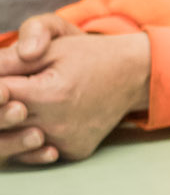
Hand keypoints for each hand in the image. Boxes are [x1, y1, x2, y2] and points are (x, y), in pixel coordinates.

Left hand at [0, 18, 150, 164]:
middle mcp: (58, 125)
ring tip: (20, 103)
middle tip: (9, 92)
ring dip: (10, 122)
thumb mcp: (53, 43)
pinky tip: (36, 117)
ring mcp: (66, 142)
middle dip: (1, 104)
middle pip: (3, 120)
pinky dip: (30, 133)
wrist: (131, 75)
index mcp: (50, 94)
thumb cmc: (87, 55)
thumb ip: (14, 55)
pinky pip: (37, 148)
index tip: (3, 81)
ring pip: (16, 138)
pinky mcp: (72, 152)